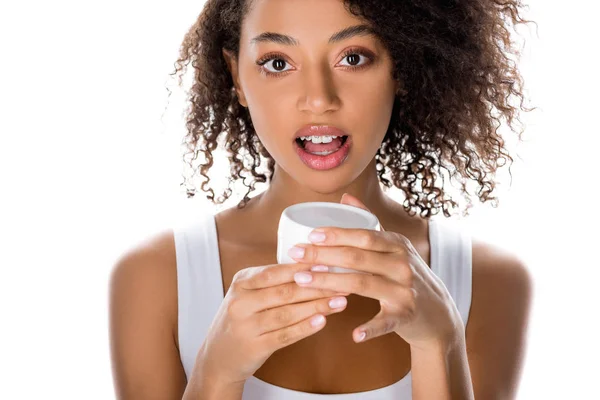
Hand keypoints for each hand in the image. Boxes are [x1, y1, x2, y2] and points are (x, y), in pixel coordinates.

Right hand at [194, 262, 349, 386]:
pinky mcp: (255, 347)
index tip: (326, 262)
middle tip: (342, 282)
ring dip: (317, 306)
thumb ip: (271, 281)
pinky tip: (323, 321)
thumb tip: (312, 266)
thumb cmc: (240, 320)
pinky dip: (305, 327)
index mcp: (241, 283)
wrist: (218, 357)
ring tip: (340, 300)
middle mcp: (241, 302)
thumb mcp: (247, 294)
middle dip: (317, 286)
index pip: (275, 272)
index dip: (302, 268)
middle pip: (284, 291)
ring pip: (287, 313)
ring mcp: (247, 326)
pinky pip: (285, 335)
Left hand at [288, 193, 463, 350]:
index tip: (310, 235)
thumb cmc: (407, 274)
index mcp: (397, 244)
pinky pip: (385, 322)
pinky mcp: (406, 315)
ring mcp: (405, 290)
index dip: (337, 234)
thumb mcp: (395, 245)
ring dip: (330, 283)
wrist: (438, 312)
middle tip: (295, 255)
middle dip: (323, 255)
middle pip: (358, 258)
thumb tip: (345, 197)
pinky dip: (370, 329)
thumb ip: (370, 222)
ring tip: (302, 281)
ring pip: (363, 285)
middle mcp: (402, 264)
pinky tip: (353, 334)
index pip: (364, 236)